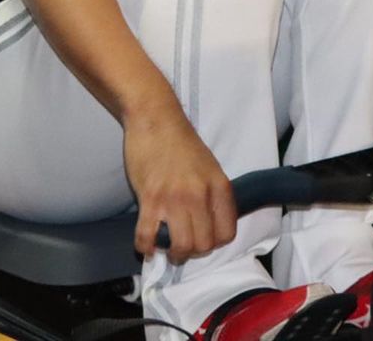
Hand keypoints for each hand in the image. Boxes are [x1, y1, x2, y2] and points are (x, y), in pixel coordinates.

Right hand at [123, 100, 236, 263]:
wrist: (156, 120)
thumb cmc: (182, 142)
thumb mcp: (210, 166)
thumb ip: (212, 194)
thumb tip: (210, 223)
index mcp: (219, 186)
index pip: (227, 232)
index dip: (215, 242)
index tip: (203, 238)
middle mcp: (200, 195)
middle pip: (204, 244)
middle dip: (193, 251)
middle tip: (183, 245)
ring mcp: (175, 198)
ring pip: (181, 247)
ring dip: (173, 254)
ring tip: (167, 247)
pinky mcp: (150, 199)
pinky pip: (147, 238)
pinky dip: (146, 248)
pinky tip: (147, 244)